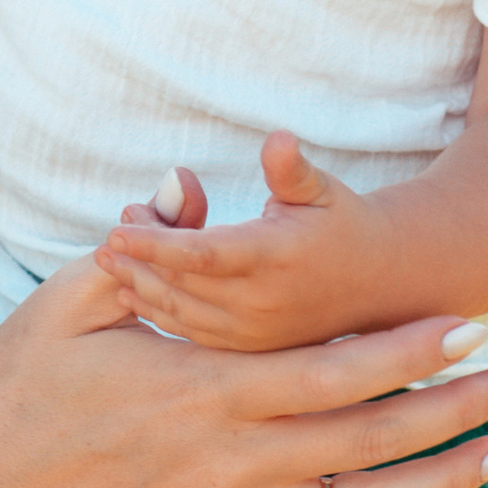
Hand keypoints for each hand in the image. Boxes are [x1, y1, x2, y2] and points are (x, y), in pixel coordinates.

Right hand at [0, 255, 487, 487]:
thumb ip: (140, 250)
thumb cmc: (25, 390)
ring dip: (441, 479)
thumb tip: (183, 185)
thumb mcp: (69, 303)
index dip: (405, 351)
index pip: (331, 373)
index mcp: (202, 394)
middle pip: (369, 443)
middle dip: (449, 410)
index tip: (463, 326)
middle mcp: (231, 468)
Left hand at [100, 137, 394, 349]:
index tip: (117, 227)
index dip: (156, 242)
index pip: (202, 253)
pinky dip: (158, 313)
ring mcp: (254, 332)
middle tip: (114, 232)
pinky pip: (192, 334)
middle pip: (181, 282)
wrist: (378, 283)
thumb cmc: (340, 223)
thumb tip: (277, 138)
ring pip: (180, 311)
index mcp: (274, 257)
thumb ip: (290, 169)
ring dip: (140, 285)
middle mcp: (261, 301)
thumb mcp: (320, 190)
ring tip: (110, 258)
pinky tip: (131, 292)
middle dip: (140, 257)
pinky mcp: (249, 349)